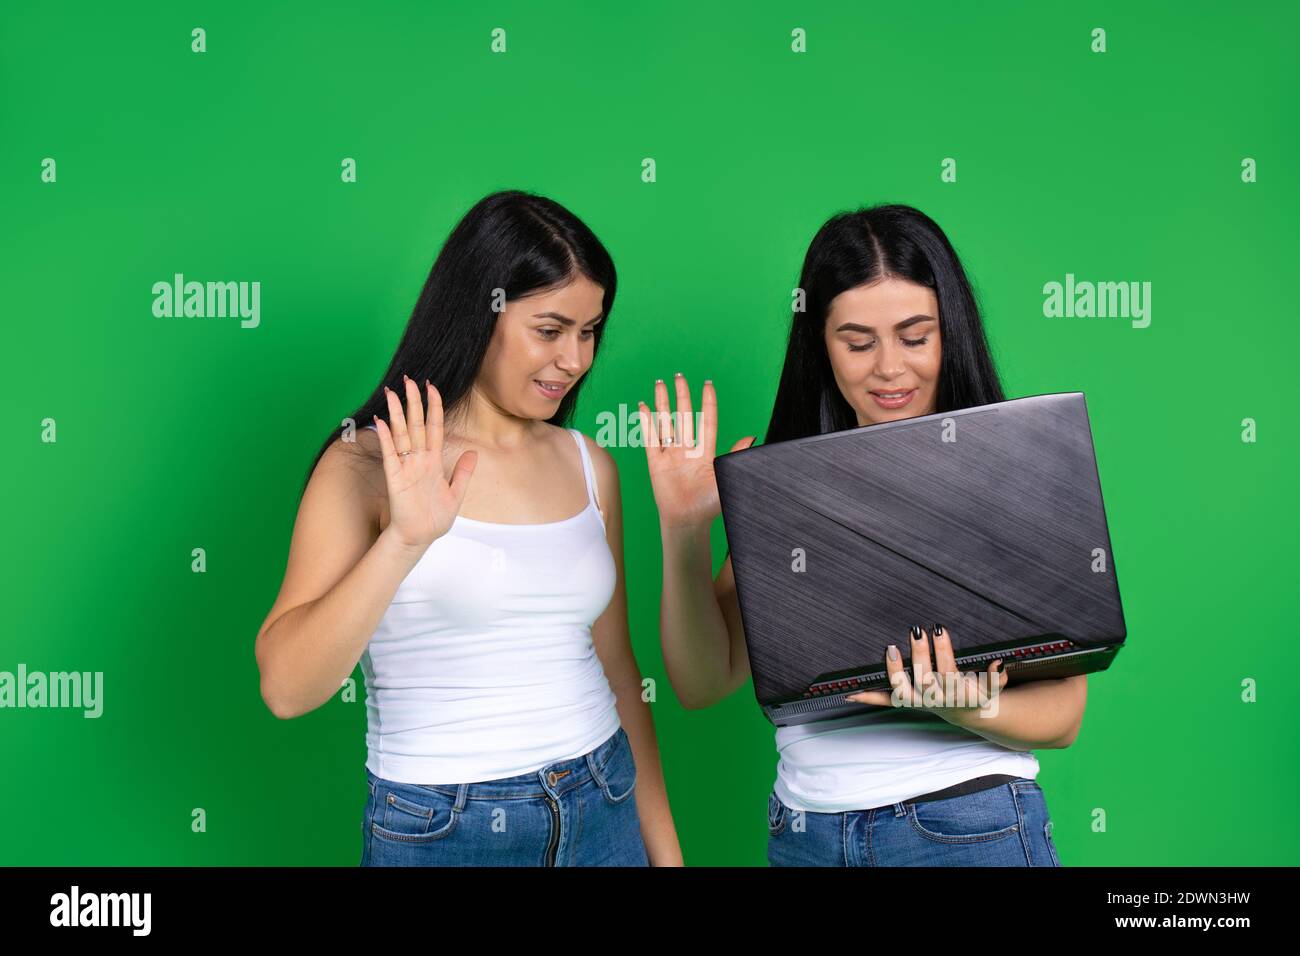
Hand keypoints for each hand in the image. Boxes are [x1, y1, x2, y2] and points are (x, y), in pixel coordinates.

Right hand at [372, 375, 476, 551]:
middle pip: (416, 425)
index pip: (435, 428)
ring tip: (392, 392)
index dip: (435, 407)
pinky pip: (390, 454)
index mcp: (434, 461)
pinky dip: (385, 438)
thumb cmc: (436, 518)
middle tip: (409, 380)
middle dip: (413, 402)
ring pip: (401, 434)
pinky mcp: (395, 478)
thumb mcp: (456, 493)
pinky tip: (381, 421)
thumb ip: (463, 472)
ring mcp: (406, 467)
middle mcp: (419, 460)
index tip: (432, 387)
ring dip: (396, 413)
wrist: (420, 537)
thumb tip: (473, 452)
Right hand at [636, 374, 754, 529]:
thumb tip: (752, 437)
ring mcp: (671, 455)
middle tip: (680, 376)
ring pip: (666, 423)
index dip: (707, 403)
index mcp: (706, 452)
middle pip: (684, 416)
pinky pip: (651, 439)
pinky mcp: (656, 463)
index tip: (707, 384)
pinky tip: (644, 407)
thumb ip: (736, 456)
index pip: (706, 421)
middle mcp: (688, 450)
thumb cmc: (709, 504)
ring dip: (663, 403)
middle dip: (682, 396)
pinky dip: (647, 423)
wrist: (688, 521)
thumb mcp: (726, 477)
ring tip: (660, 383)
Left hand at [843, 624, 1007, 720]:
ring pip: (903, 690)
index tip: (939, 628)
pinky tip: (849, 692)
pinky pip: (885, 701)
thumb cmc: (977, 691)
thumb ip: (996, 678)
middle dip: (920, 654)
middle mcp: (935, 699)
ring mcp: (918, 701)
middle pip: (925, 678)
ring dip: (894, 671)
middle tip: (915, 631)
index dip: (944, 650)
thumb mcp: (992, 687)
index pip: (949, 670)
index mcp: (957, 693)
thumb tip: (999, 664)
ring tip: (891, 648)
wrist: (967, 712)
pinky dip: (868, 697)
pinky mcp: (905, 701)